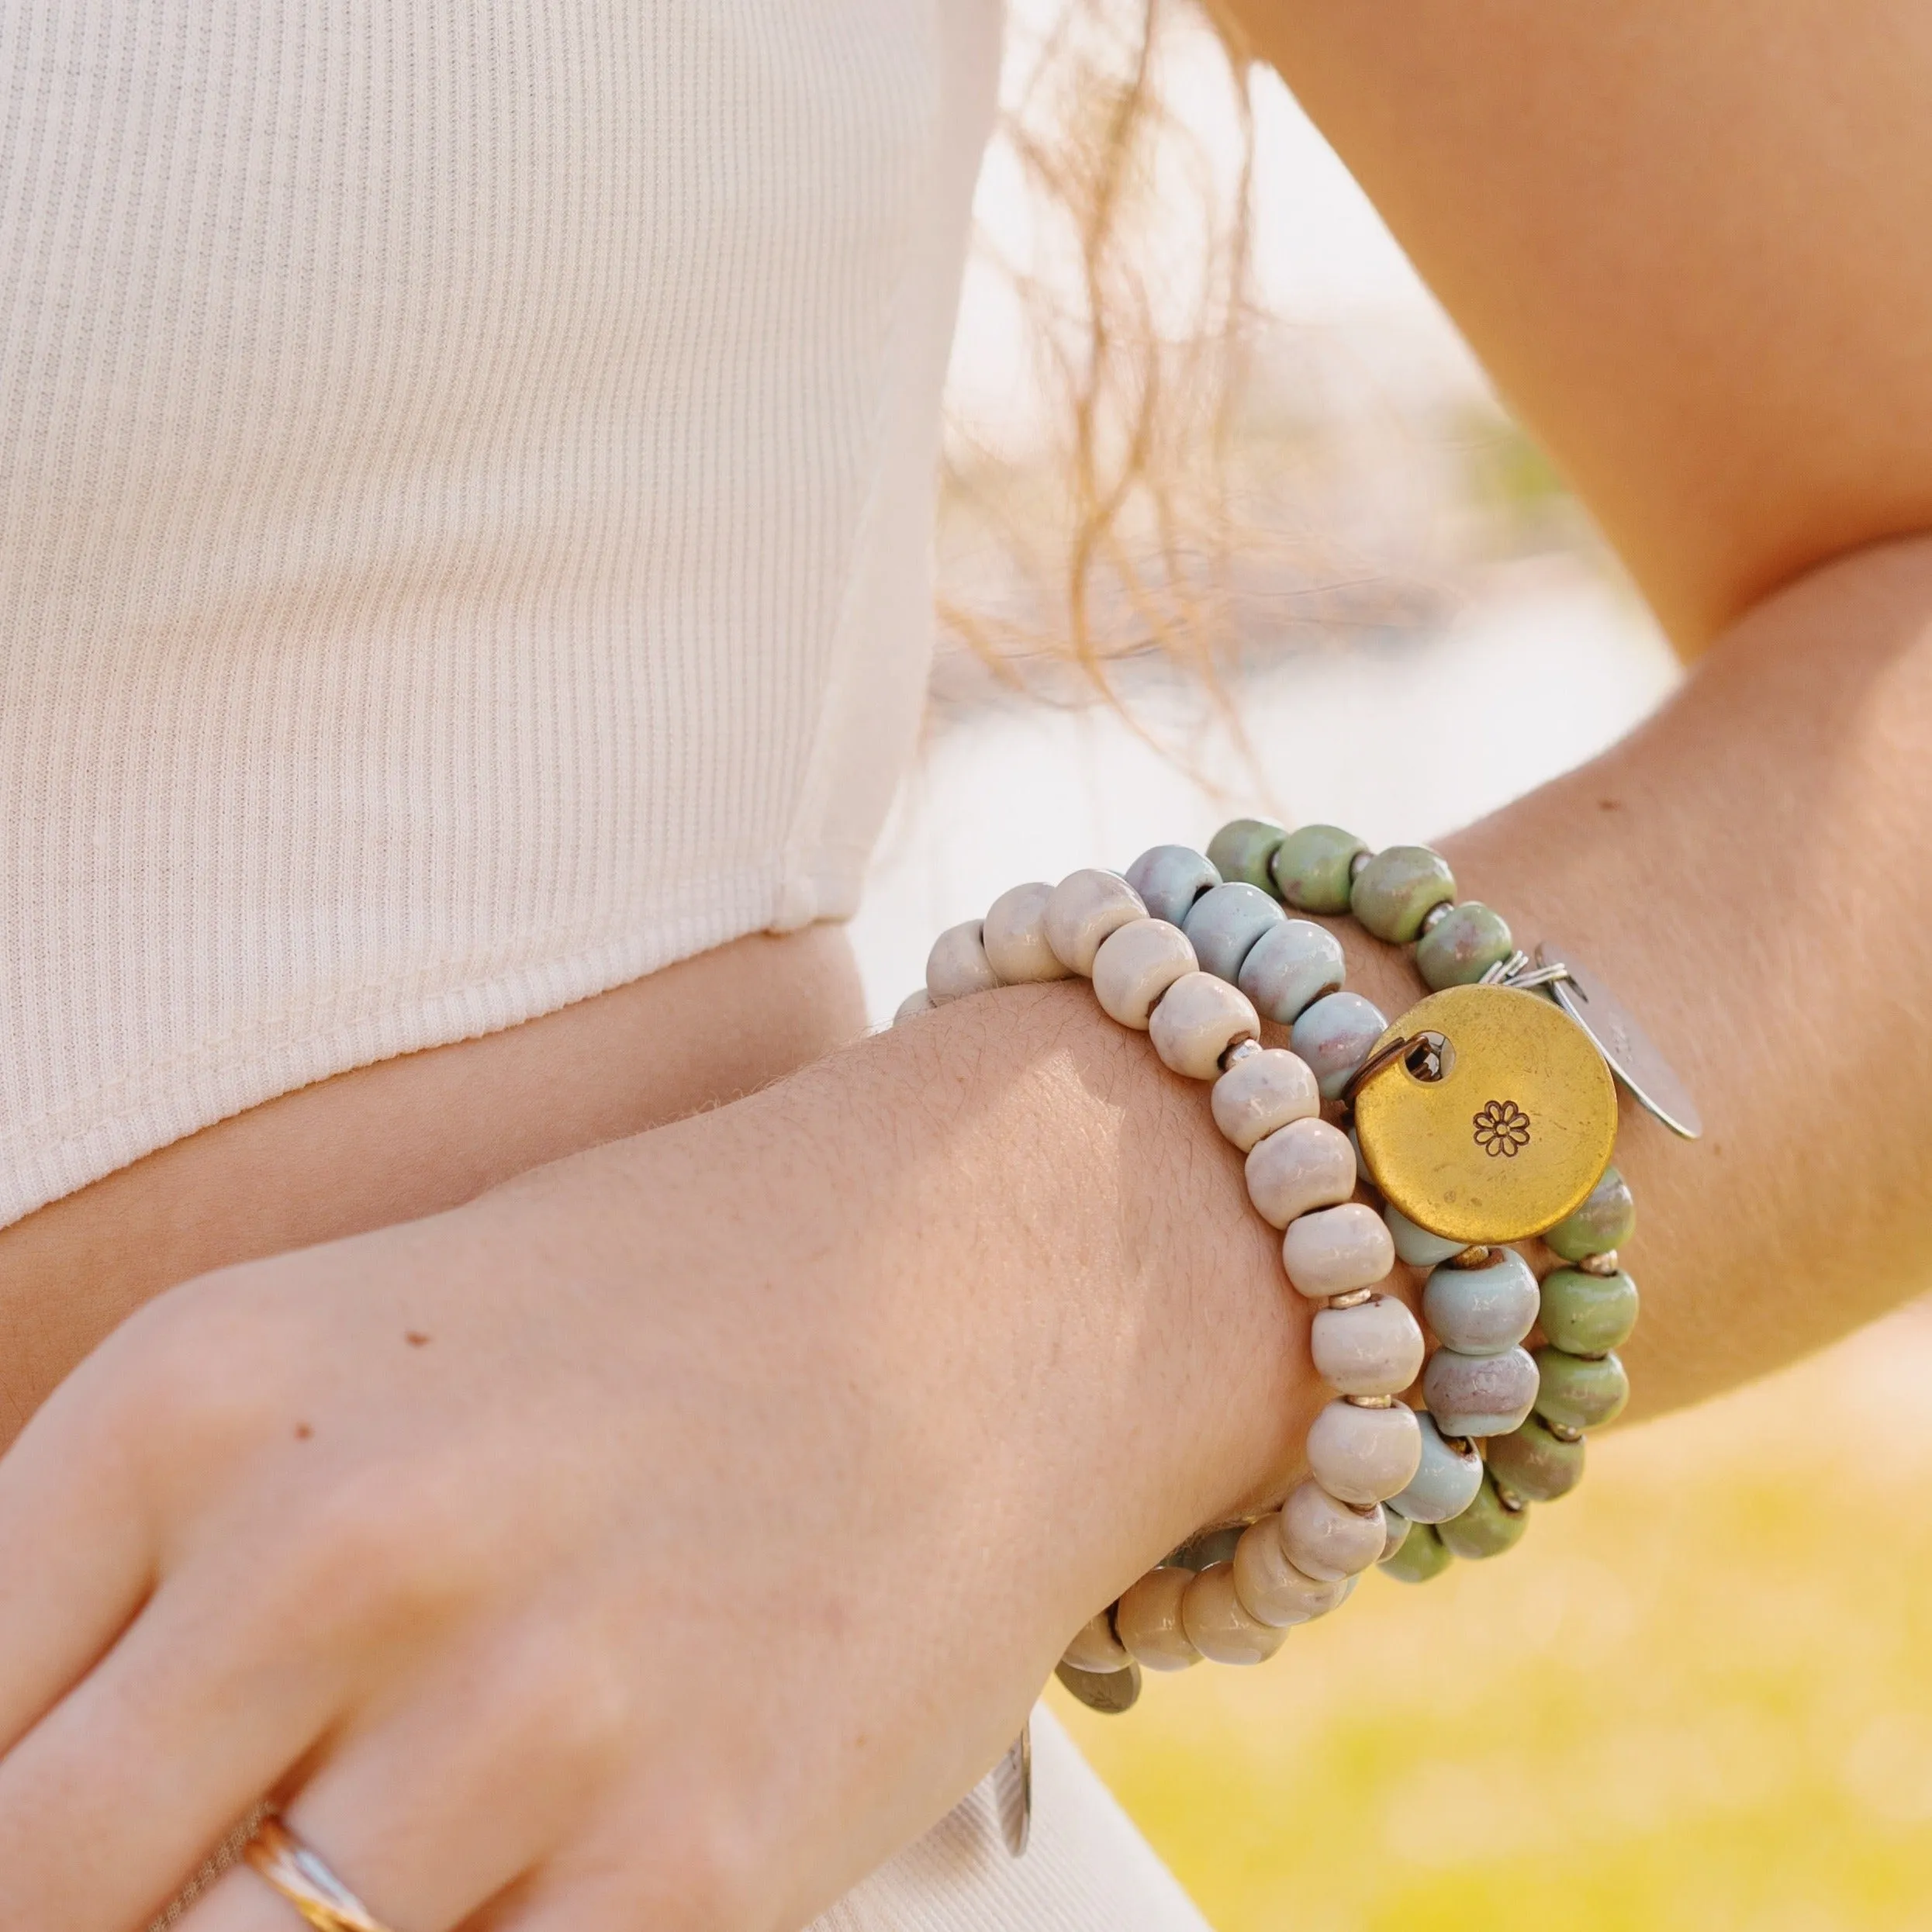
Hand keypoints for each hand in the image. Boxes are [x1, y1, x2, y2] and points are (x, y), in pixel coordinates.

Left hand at [0, 989, 1312, 1931]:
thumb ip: (156, 1579)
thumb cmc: (668, 1299)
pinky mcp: (694, 1867)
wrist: (986, 1261)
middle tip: (236, 1848)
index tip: (94, 1834)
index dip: (16, 1818)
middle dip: (126, 1893)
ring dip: (311, 1929)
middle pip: (41, 1888)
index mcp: (199, 1395)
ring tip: (415, 1826)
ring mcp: (521, 1717)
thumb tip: (52, 1800)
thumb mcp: (354, 1361)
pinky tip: (529, 1861)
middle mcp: (336, 1548)